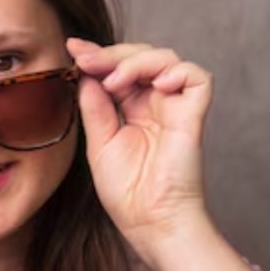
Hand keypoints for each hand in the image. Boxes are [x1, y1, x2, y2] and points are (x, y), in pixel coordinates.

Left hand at [66, 37, 213, 268]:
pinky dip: (177, 71)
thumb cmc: (126, 192)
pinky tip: (156, 84)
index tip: (72, 48)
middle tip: (86, 59)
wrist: (148, 222)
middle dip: (111, 53)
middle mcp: (154, 103)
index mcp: (132, 109)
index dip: (98, 54)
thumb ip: (94, 107)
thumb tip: (86, 73)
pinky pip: (197, 77)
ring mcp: (174, 107)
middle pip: (140, 56)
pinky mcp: (192, 115)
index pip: (118, 69)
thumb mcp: (99, 143)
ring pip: (166, 58)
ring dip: (136, 60)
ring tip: (114, 80)